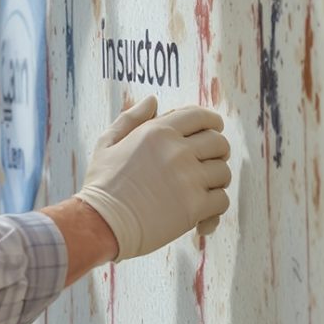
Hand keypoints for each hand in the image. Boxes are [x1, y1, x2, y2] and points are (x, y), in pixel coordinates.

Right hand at [73, 97, 232, 260]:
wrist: (100, 224)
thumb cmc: (102, 185)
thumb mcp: (108, 143)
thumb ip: (131, 118)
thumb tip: (153, 100)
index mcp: (158, 132)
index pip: (200, 116)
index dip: (212, 122)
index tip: (214, 130)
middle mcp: (177, 151)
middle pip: (219, 143)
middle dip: (218, 151)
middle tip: (209, 162)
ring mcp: (188, 179)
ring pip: (223, 172)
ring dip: (216, 181)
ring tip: (203, 189)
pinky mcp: (194, 207)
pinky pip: (222, 201)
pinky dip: (215, 208)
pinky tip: (202, 215)